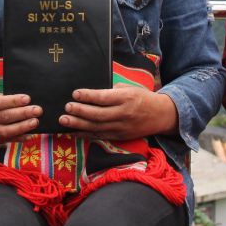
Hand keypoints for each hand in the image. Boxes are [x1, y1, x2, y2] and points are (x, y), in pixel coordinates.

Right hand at [0, 94, 40, 144]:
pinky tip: (30, 135)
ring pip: (6, 131)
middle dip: (23, 114)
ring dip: (23, 127)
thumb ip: (0, 99)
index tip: (27, 98)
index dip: (14, 101)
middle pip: (5, 117)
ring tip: (35, 122)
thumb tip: (21, 101)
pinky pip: (6, 140)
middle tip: (38, 110)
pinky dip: (19, 138)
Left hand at [59, 85, 177, 140]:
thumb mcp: (130, 88)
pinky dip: (86, 134)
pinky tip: (74, 131)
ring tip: (64, 121)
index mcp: (126, 98)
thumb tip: (92, 92)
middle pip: (98, 114)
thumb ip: (112, 90)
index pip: (104, 98)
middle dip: (80, 111)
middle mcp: (123, 114)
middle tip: (67, 108)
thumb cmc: (143, 98)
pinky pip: (100, 136)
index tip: (75, 93)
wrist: (161, 116)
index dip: (88, 96)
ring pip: (97, 127)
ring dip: (79, 125)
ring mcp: (121, 127)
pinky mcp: (120, 136)